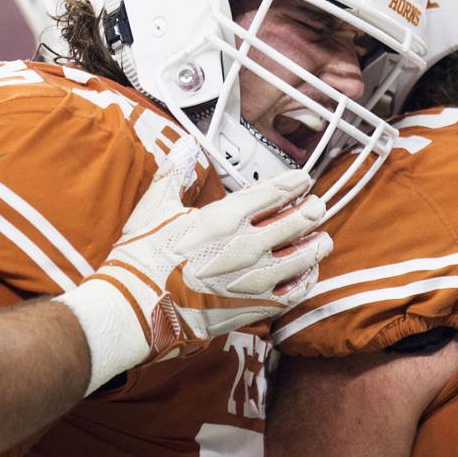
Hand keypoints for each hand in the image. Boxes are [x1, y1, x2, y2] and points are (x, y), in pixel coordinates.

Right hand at [55, 140, 330, 391]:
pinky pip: (295, 292)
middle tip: (317, 206)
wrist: (136, 310)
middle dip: (312, 210)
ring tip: (321, 238)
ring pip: (304, 257)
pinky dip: (306, 280)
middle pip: (298, 222)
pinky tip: (307, 273)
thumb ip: (173, 173)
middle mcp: (247, 247)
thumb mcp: (154, 208)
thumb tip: (183, 146)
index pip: (274, 193)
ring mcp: (255, 280)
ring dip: (317, 244)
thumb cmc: (142, 259)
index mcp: (224, 218)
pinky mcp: (255, 308)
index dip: (295, 184)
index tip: (303, 180)